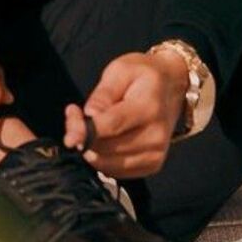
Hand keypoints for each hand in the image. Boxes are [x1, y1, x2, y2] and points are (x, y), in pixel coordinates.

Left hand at [63, 49, 188, 177]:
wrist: (173, 86)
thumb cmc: (143, 76)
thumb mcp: (120, 70)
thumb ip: (103, 94)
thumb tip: (89, 116)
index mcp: (148, 107)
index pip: (111, 126)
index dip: (85, 132)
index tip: (68, 136)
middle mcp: (155, 135)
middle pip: (106, 147)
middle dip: (83, 136)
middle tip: (75, 116)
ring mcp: (156, 154)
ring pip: (108, 163)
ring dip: (91, 149)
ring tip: (90, 126)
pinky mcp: (152, 165)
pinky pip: (116, 171)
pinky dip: (103, 158)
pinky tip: (103, 140)